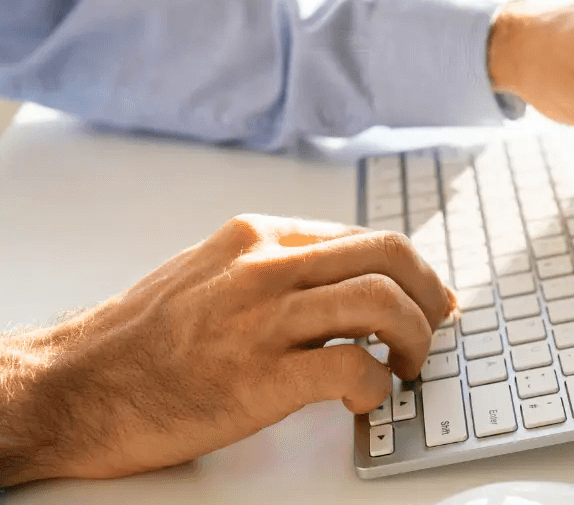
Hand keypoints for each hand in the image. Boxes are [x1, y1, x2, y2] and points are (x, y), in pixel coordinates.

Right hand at [0, 215, 452, 483]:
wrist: (73, 387)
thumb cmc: (141, 339)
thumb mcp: (211, 273)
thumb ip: (276, 268)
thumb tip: (347, 280)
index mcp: (257, 237)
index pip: (365, 237)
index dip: (413, 271)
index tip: (429, 298)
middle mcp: (264, 267)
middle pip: (389, 256)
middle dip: (429, 295)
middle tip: (435, 329)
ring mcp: (260, 320)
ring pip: (381, 302)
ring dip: (414, 339)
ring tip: (406, 367)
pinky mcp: (257, 377)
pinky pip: (352, 367)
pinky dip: (376, 386)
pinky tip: (364, 399)